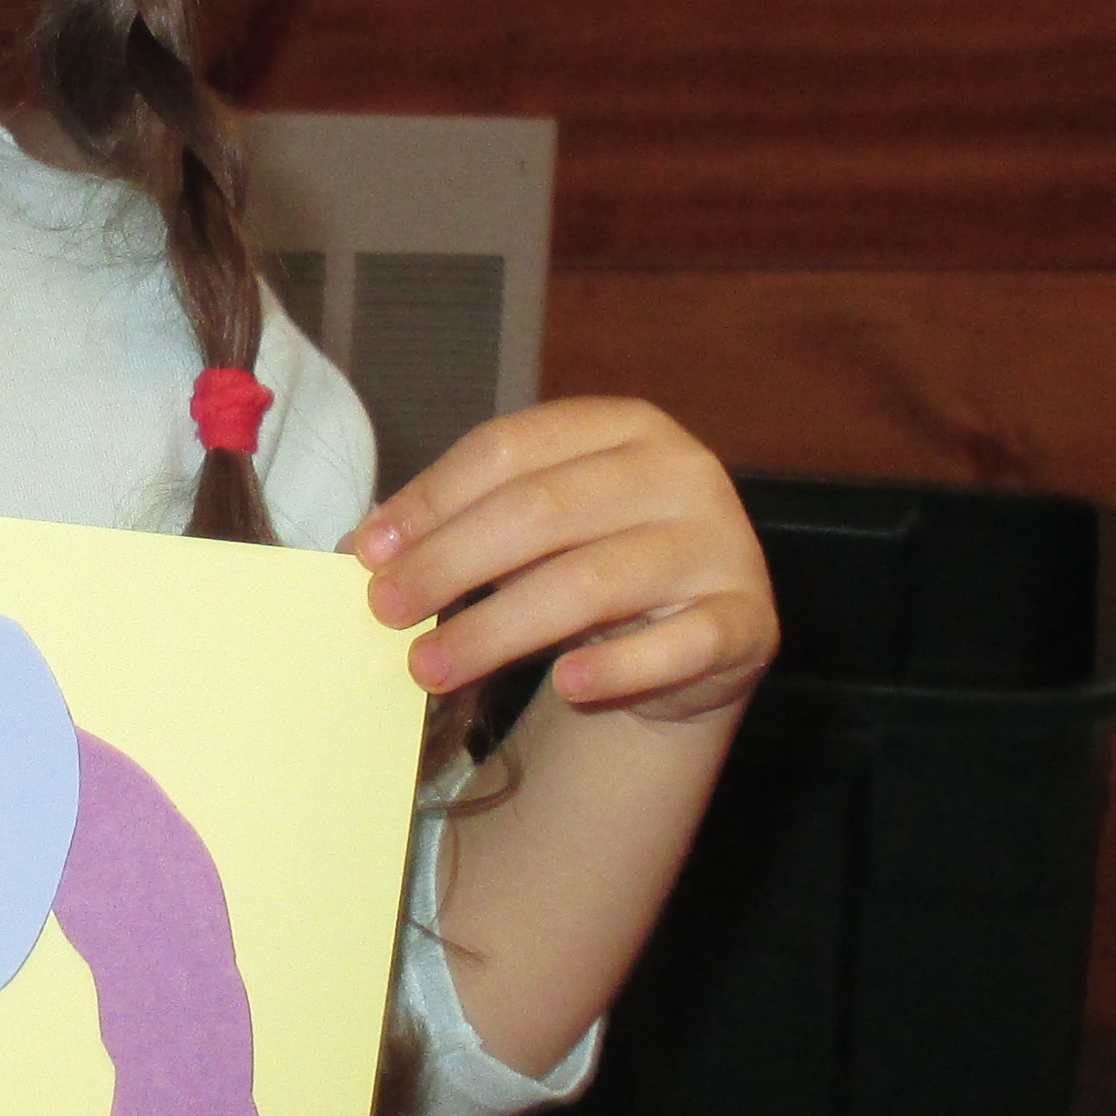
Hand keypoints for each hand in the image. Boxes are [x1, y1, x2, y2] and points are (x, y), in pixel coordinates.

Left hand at [346, 400, 775, 723]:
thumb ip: (466, 525)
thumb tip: (368, 547)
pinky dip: (617, 668)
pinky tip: (564, 689)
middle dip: (449, 563)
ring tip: (428, 666)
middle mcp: (680, 471)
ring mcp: (721, 544)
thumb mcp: (534, 531)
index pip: (510, 449)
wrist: (694, 641)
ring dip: (497, 628)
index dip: (432, 498)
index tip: (368, 552)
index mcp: (622, 426)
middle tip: (382, 610)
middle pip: (542, 511)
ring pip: (594, 582)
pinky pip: (678, 646)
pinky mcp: (747, 620)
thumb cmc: (593, 567)